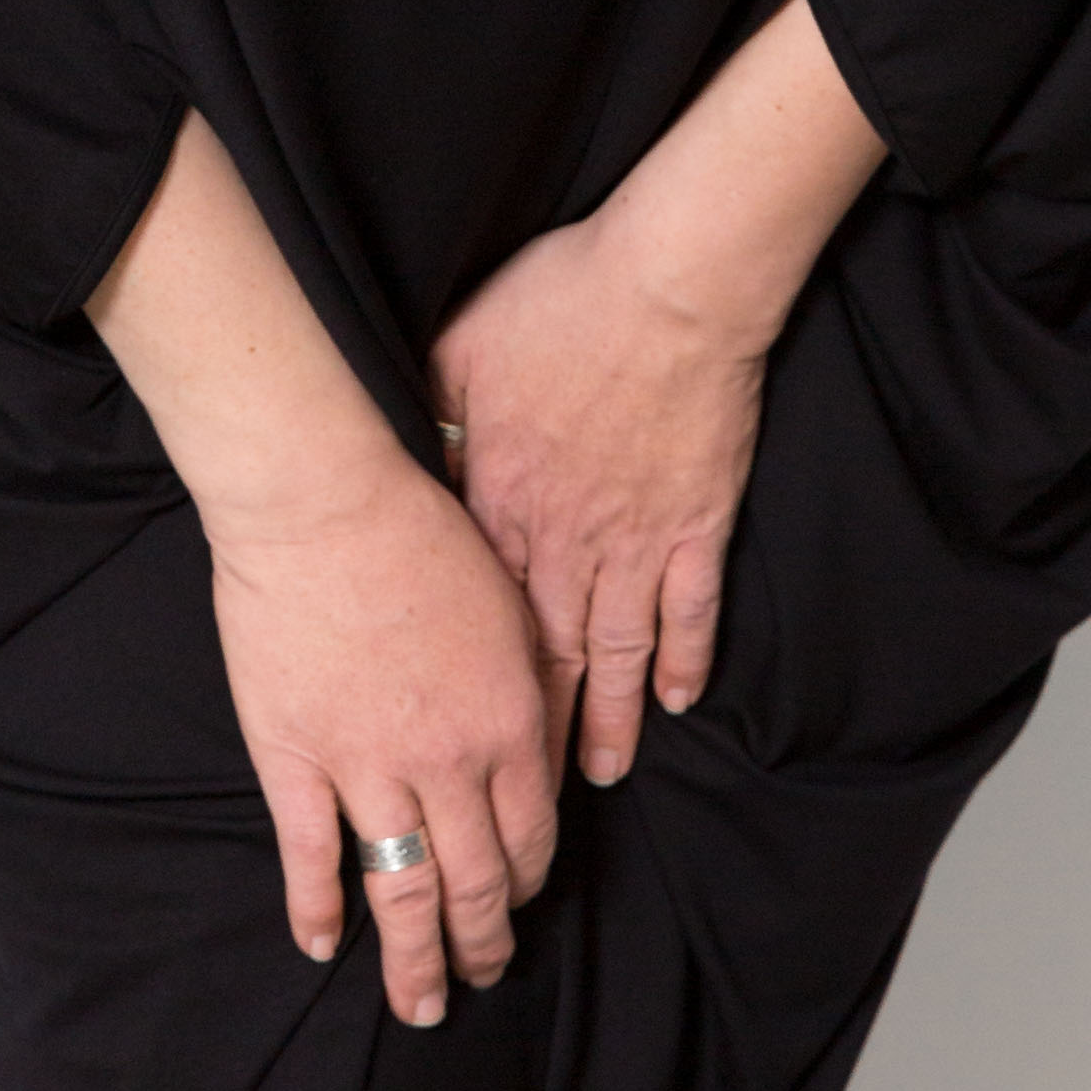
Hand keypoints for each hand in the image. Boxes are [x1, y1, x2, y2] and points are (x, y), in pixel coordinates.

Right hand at [202, 428, 559, 1022]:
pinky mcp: (295, 760)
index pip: (530, 838)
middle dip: (484, 942)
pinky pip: (312, 856)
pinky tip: (324, 946)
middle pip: (475, 883)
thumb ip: (528, 691)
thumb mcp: (510, 609)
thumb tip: (540, 750)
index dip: (527, 884)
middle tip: (485, 976)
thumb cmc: (422, 536)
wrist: (323, 505)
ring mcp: (366, 769)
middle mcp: (446, 765)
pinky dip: (317, 910)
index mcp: (508, 726)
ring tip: (423, 1006)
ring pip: (403, 892)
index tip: (520, 906)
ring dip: (418, 959)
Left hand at [431, 209, 768, 786]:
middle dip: (535, 737)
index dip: (465, 688)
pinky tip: (677, 702)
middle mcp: (565, 540)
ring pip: (618, 652)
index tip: (451, 740)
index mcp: (499, 504)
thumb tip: (395, 463)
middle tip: (528, 801)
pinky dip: (685, 658)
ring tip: (602, 776)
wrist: (666, 289)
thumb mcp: (455, 354)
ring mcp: (637, 538)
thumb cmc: (558, 304)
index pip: (474, 622)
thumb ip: (426, 422)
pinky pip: (689, 608)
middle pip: (546, 660)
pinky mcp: (695, 522)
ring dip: (608, 719)